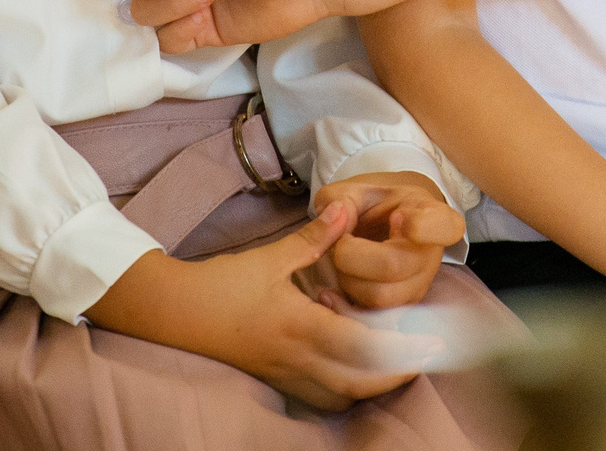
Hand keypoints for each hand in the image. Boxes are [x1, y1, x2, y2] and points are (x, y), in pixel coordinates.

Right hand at [85, 202, 443, 408]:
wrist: (172, 313)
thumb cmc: (220, 284)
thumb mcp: (269, 257)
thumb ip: (314, 238)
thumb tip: (346, 210)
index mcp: (300, 328)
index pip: (364, 348)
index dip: (403, 349)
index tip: (433, 342)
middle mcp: (297, 360)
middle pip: (360, 383)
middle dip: (397, 375)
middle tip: (423, 356)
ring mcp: (284, 375)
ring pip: (340, 395)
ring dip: (370, 383)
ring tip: (392, 358)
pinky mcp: (274, 379)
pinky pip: (319, 394)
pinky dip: (343, 385)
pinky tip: (349, 359)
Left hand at [311, 172, 465, 310]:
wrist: (381, 226)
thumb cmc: (373, 207)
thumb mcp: (356, 190)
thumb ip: (341, 199)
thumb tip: (336, 217)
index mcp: (431, 216)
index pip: (446, 227)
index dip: (421, 226)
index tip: (397, 216)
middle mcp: (431, 256)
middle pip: (393, 266)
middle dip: (351, 255)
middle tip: (342, 240)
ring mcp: (419, 286)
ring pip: (380, 296)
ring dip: (347, 279)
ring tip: (343, 261)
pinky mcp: (401, 309)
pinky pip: (371, 316)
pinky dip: (345, 303)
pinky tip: (333, 287)